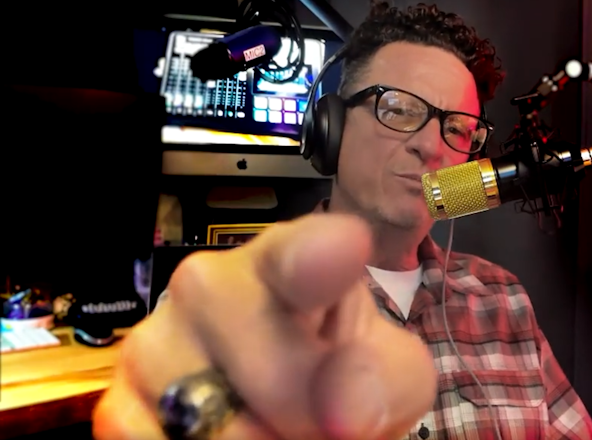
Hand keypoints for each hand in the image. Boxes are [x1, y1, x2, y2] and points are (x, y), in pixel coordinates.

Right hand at [92, 214, 437, 439]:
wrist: (302, 407)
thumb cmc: (348, 374)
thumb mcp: (393, 376)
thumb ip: (385, 380)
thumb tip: (347, 409)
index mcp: (291, 260)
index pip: (302, 253)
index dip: (322, 256)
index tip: (344, 250)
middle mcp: (210, 283)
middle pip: (276, 374)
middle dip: (310, 417)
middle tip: (322, 416)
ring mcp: (155, 340)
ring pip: (217, 426)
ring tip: (275, 425)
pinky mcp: (118, 401)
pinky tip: (224, 435)